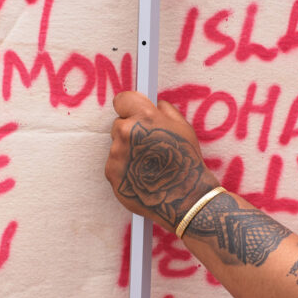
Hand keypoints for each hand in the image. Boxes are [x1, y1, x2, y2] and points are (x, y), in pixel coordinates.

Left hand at [105, 91, 219, 230]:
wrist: (184, 197)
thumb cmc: (186, 161)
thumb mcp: (183, 127)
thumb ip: (164, 110)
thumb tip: (153, 103)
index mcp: (144, 116)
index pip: (122, 99)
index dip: (129, 106)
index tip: (133, 113)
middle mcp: (126, 132)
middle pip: (119, 124)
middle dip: (130, 131)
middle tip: (148, 146)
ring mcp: (117, 153)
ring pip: (117, 145)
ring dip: (128, 151)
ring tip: (148, 164)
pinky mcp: (111, 172)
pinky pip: (115, 163)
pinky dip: (125, 168)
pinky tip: (142, 175)